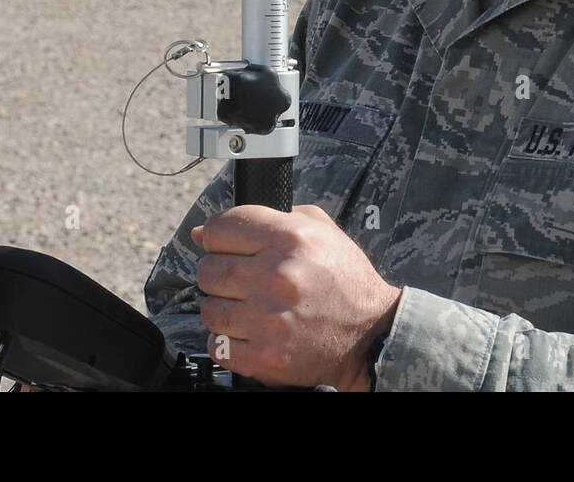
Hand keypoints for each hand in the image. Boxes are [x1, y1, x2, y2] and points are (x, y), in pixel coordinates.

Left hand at [193, 205, 400, 390]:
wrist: (371, 334)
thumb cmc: (343, 278)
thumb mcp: (319, 229)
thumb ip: (265, 217)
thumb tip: (202, 232)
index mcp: (290, 238)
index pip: (219, 228)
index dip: (218, 237)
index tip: (227, 247)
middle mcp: (277, 276)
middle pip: (208, 269)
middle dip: (219, 273)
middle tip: (241, 280)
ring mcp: (268, 320)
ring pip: (209, 309)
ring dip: (223, 308)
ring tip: (248, 307)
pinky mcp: (265, 356)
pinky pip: (217, 345)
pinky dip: (227, 341)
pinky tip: (249, 332)